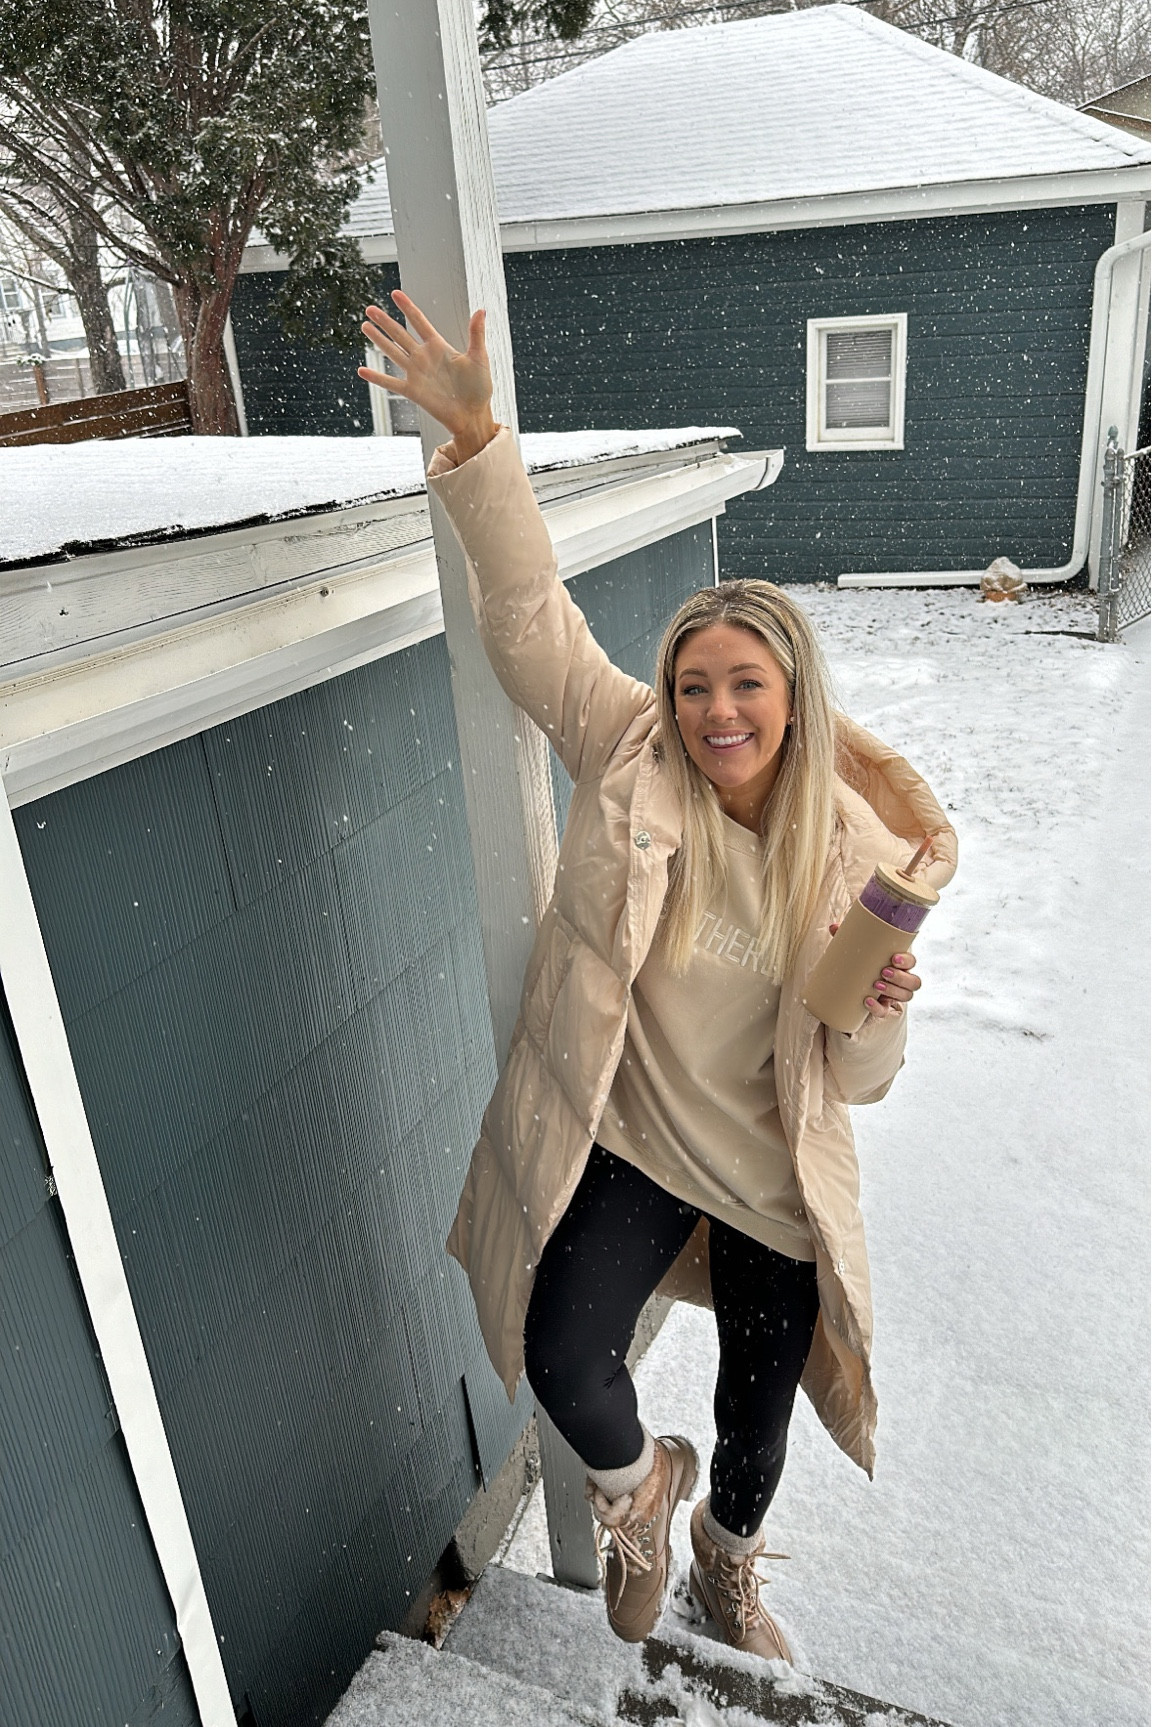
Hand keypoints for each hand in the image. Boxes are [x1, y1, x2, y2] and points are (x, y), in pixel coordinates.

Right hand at [358, 290, 496, 458]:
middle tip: (370, 309)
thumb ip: (476, 334)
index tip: (395, 293)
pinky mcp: (412, 391)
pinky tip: (362, 370)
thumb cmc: (479, 388)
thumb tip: (481, 311)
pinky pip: (391, 383)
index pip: (419, 321)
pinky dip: (376, 377)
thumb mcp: (479, 358)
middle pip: (400, 334)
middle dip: (385, 321)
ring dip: (378, 340)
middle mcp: (424, 357)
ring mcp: (416, 373)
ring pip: (392, 352)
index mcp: (439, 346)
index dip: (407, 307)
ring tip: (365, 326)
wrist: (473, 415)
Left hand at [827, 924, 921, 1020]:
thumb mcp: (855, 950)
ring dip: (893, 990)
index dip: (907, 961)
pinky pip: (885, 1011)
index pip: (912, 962)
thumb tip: (834, 927)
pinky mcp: (883, 1007)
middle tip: (884, 972)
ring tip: (875, 985)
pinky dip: (877, 1007)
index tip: (894, 958)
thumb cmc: (859, 963)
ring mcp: (894, 995)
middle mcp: (901, 980)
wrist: (848, 987)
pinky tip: (866, 1001)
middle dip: (901, 977)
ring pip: (906, 996)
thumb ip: (847, 937)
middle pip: (914, 982)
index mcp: (898, 964)